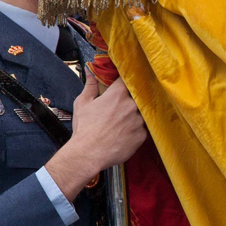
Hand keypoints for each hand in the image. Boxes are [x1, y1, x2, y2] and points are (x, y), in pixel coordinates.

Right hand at [44, 70, 147, 200]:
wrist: (89, 154)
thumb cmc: (85, 128)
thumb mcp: (83, 104)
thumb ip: (90, 86)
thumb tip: (90, 72)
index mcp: (118, 95)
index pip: (127, 80)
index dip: (124, 82)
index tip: (122, 85)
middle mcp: (132, 105)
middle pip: (135, 97)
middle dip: (128, 101)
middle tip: (117, 110)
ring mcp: (139, 121)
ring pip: (139, 114)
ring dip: (132, 116)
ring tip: (118, 125)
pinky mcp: (142, 135)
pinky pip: (141, 129)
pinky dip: (134, 130)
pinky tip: (122, 135)